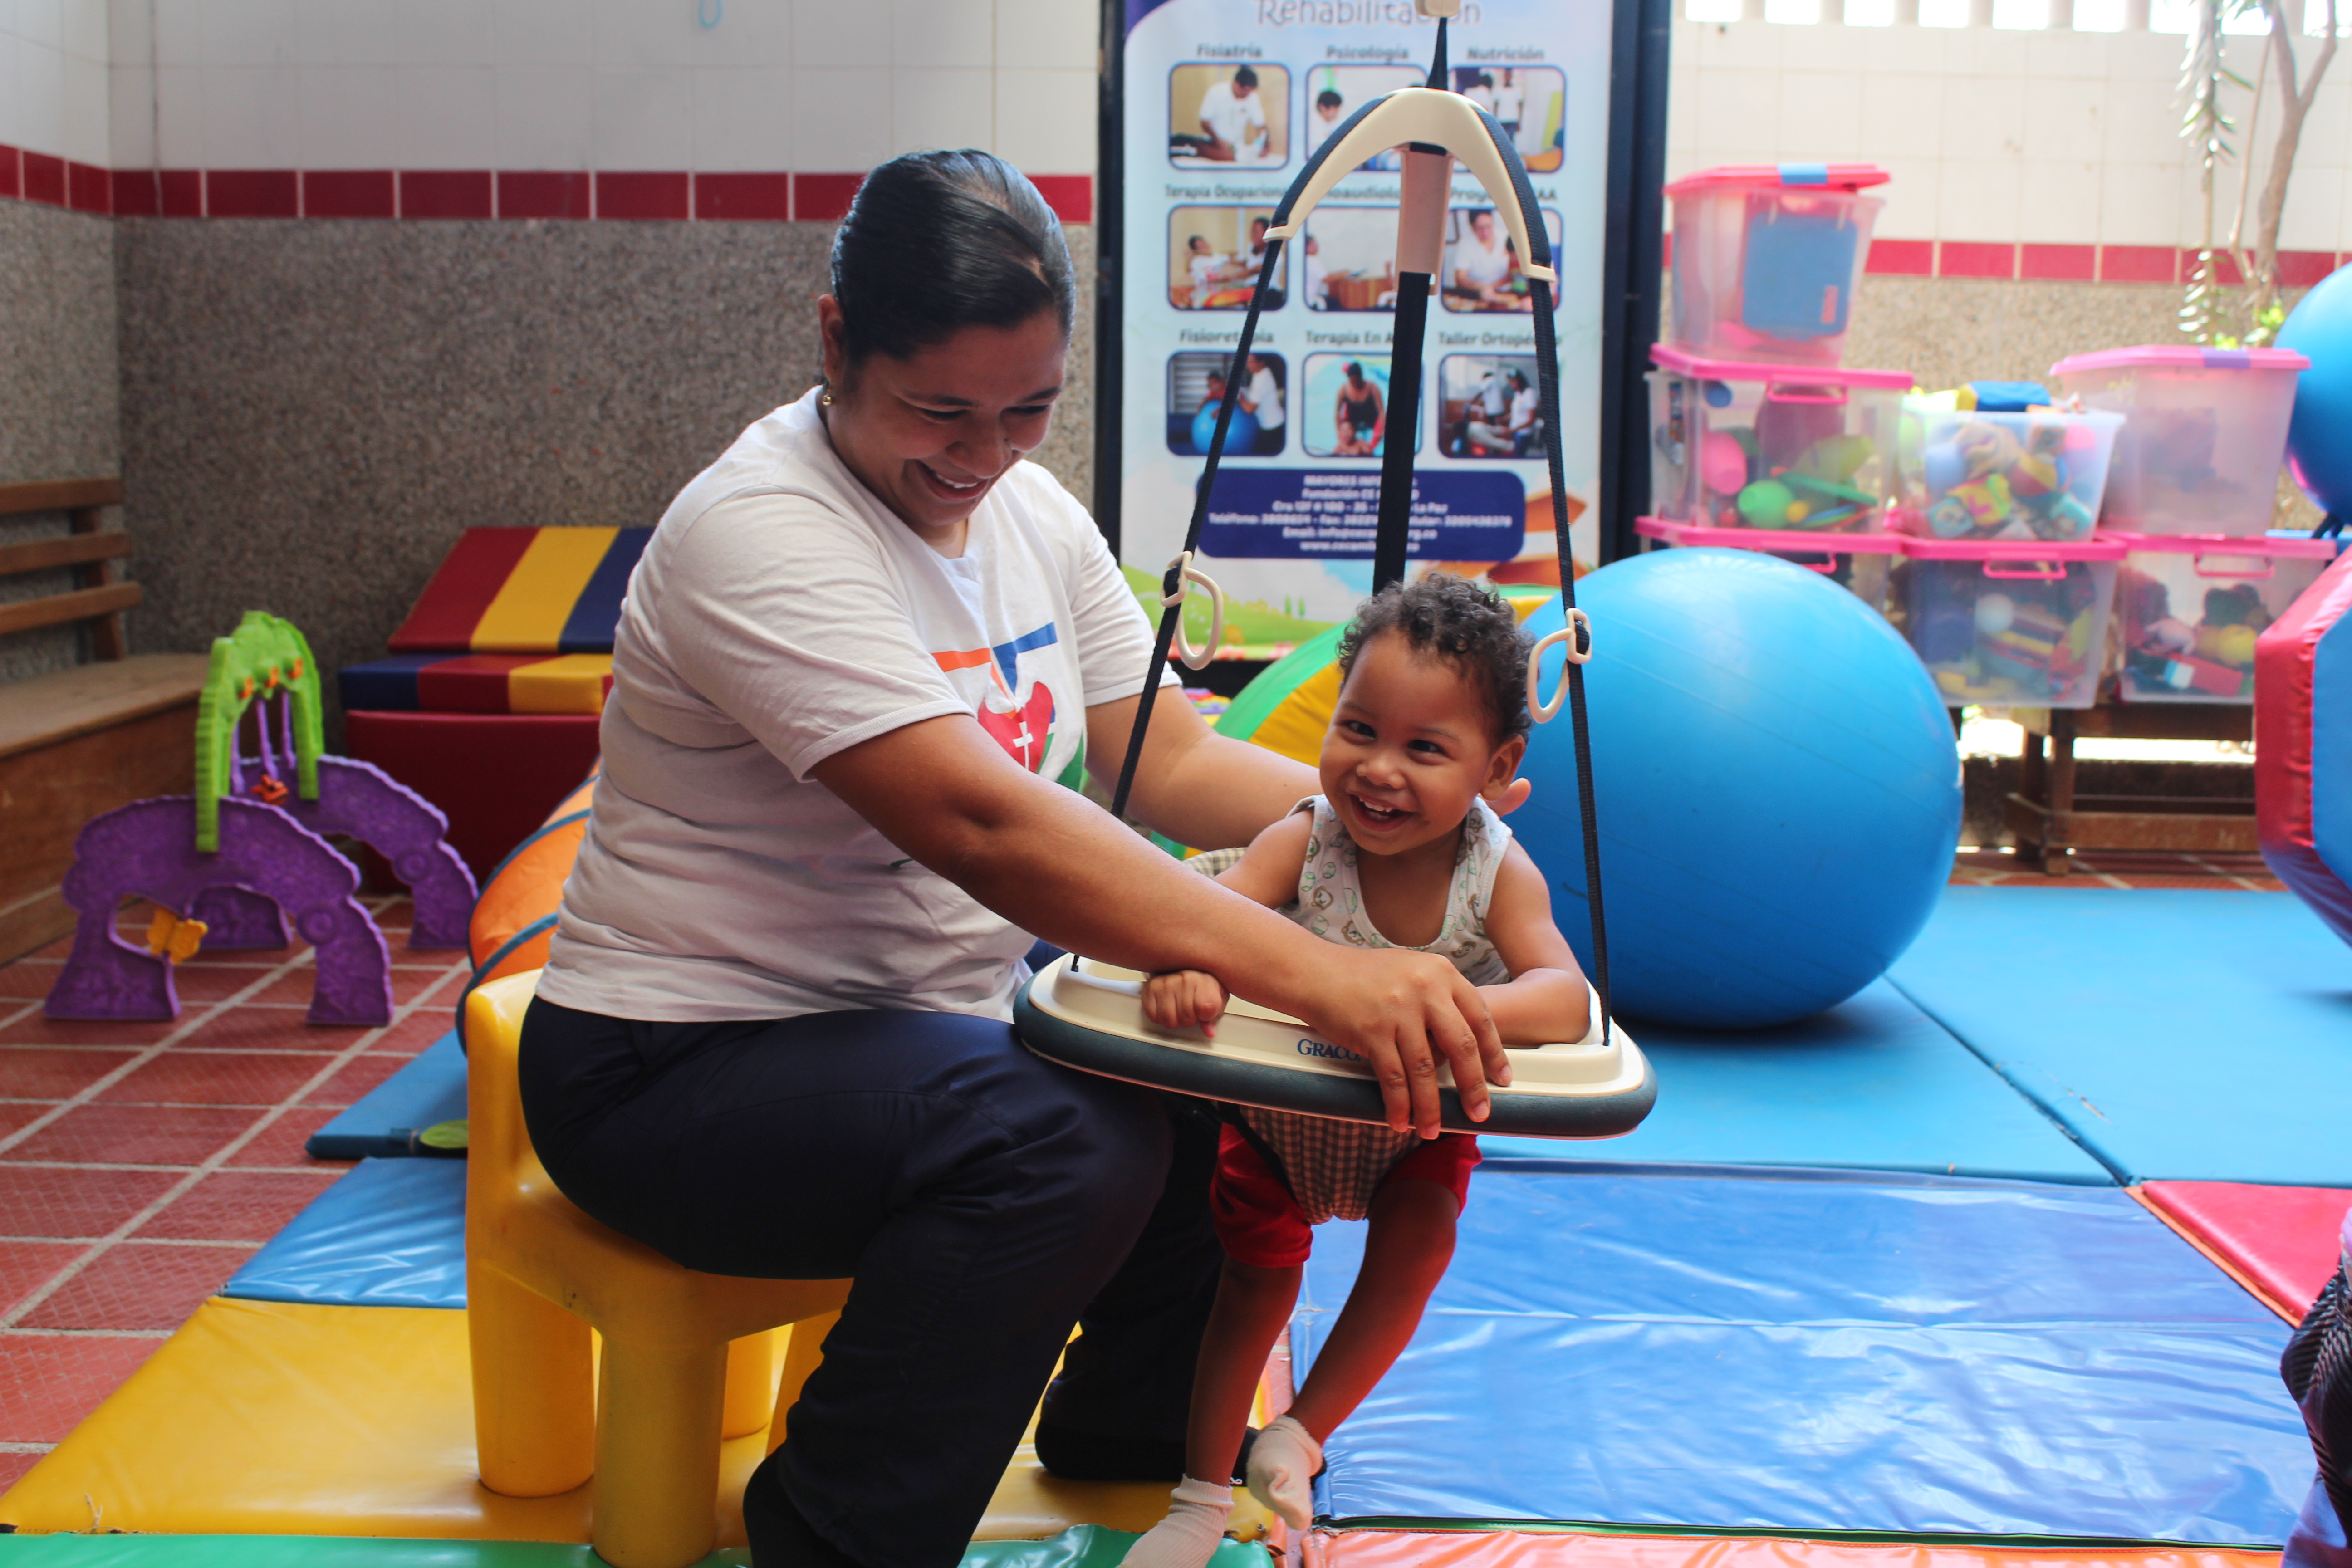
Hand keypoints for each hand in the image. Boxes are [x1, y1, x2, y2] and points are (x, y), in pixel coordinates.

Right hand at [1143, 969, 1229, 1036]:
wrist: (1184, 965)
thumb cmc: (1202, 982)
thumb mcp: (1218, 996)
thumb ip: (1215, 1015)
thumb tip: (1209, 1032)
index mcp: (1205, 980)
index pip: (1207, 1010)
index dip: (1206, 1016)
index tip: (1205, 1011)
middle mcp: (1185, 979)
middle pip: (1187, 1019)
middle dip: (1190, 1020)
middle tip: (1191, 1009)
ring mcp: (1166, 983)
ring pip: (1168, 1020)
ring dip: (1174, 1020)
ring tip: (1179, 1008)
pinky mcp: (1150, 988)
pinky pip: (1153, 1016)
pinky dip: (1159, 1016)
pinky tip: (1167, 1006)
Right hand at [1289, 947, 1510, 1137]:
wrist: (1314, 971)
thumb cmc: (1360, 975)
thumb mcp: (1410, 972)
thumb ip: (1437, 998)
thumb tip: (1457, 1043)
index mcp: (1441, 973)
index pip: (1480, 1018)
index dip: (1494, 1053)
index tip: (1501, 1078)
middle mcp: (1426, 989)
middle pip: (1462, 1046)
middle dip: (1473, 1086)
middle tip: (1479, 1112)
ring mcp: (1399, 1011)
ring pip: (1426, 1070)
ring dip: (1430, 1106)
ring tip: (1432, 1130)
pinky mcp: (1373, 1032)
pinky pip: (1394, 1078)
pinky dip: (1399, 1104)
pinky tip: (1401, 1121)